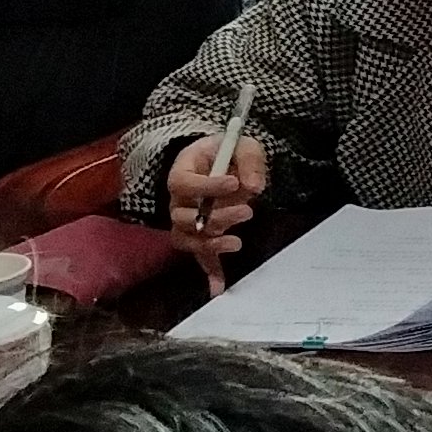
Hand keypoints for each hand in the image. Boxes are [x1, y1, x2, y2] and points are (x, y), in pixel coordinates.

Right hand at [166, 136, 269, 258]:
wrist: (219, 162)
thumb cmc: (227, 153)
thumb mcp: (242, 146)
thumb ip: (249, 161)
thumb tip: (254, 186)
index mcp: (182, 172)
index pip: (183, 183)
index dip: (206, 186)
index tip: (233, 183)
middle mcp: (178, 200)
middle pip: (184, 217)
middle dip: (215, 218)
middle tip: (247, 211)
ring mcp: (185, 221)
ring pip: (188, 238)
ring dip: (210, 244)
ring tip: (236, 243)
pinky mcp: (199, 236)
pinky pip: (199, 255)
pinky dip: (209, 270)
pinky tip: (218, 285)